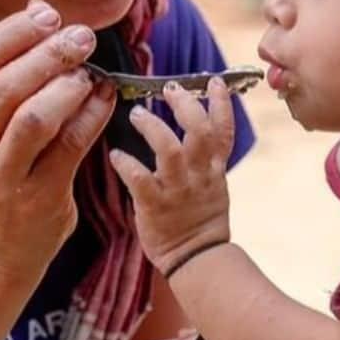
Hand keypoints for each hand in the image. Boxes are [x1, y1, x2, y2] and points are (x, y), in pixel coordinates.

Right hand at [0, 0, 115, 281]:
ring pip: (35, 118)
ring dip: (69, 86)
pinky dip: (93, 114)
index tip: (49, 17)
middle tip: (82, 38)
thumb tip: (40, 7)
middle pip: (5, 87)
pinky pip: (71, 146)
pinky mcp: (37, 201)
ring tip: (88, 74)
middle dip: (49, 54)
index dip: (15, 33)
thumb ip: (4, 71)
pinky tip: (104, 97)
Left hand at [109, 78, 234, 274]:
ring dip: (153, 128)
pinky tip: (116, 156)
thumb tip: (198, 125)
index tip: (212, 81)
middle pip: (199, 131)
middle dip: (185, 106)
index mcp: (213, 169)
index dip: (220, 103)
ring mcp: (178, 190)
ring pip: (171, 150)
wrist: (196, 258)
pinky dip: (127, 165)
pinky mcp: (155, 206)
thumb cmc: (200, 220)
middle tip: (169, 89)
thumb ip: (206, 157)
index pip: (223, 130)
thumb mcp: (214, 185)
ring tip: (138, 114)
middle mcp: (199, 175)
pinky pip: (141, 180)